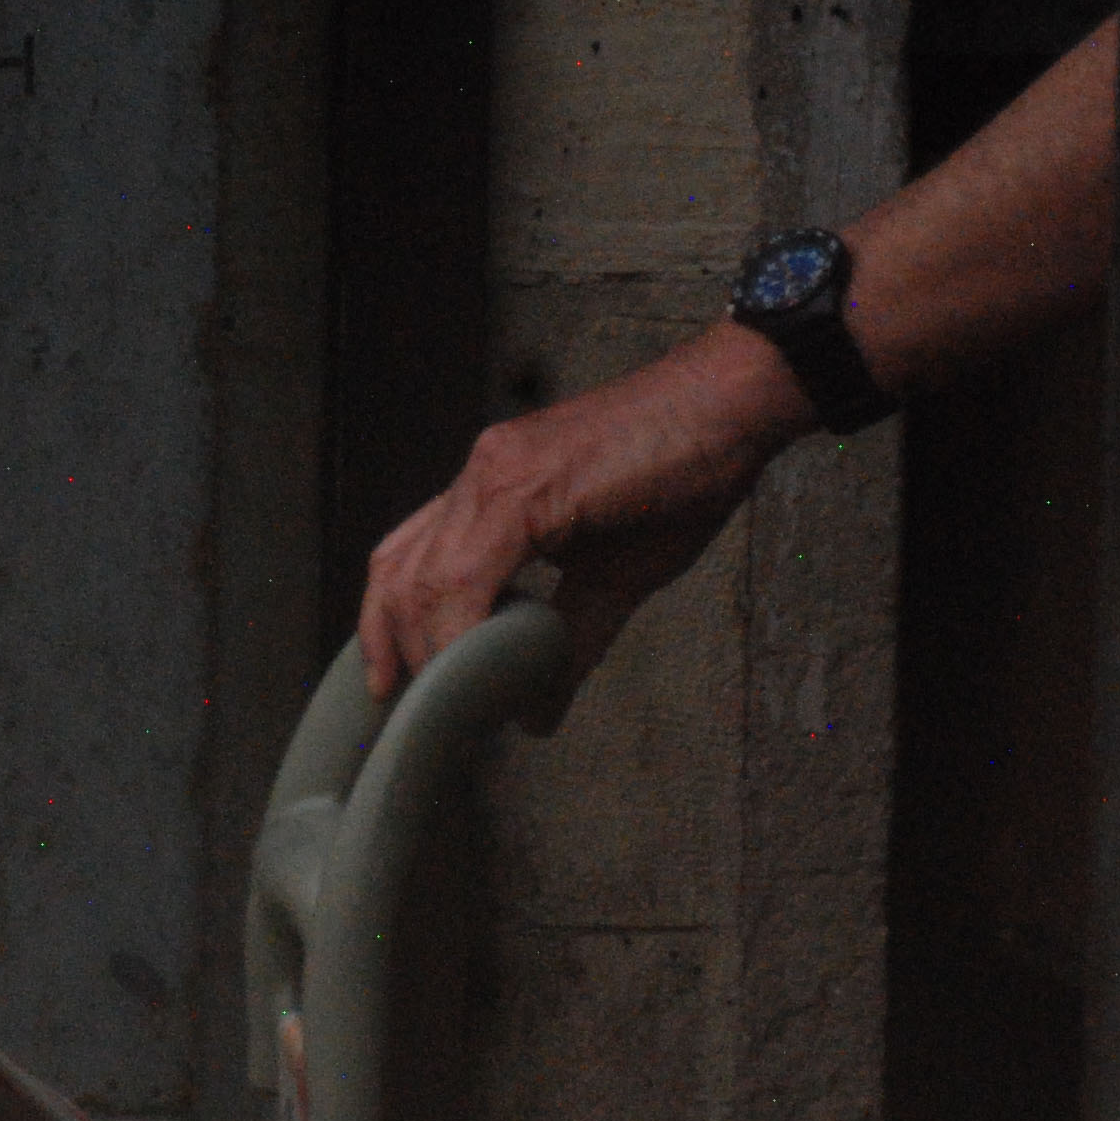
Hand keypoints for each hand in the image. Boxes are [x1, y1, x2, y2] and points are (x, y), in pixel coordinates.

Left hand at [358, 321, 813, 699]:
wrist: (732, 405)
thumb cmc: (683, 475)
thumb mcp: (617, 579)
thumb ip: (568, 644)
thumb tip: (534, 716)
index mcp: (489, 492)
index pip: (404, 563)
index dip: (387, 628)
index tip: (400, 688)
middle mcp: (479, 477)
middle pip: (396, 572)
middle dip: (395, 648)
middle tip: (417, 710)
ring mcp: (497, 472)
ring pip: (425, 575)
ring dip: (434, 647)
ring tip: (462, 698)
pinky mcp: (529, 480)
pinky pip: (471, 567)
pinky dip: (467, 625)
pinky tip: (487, 666)